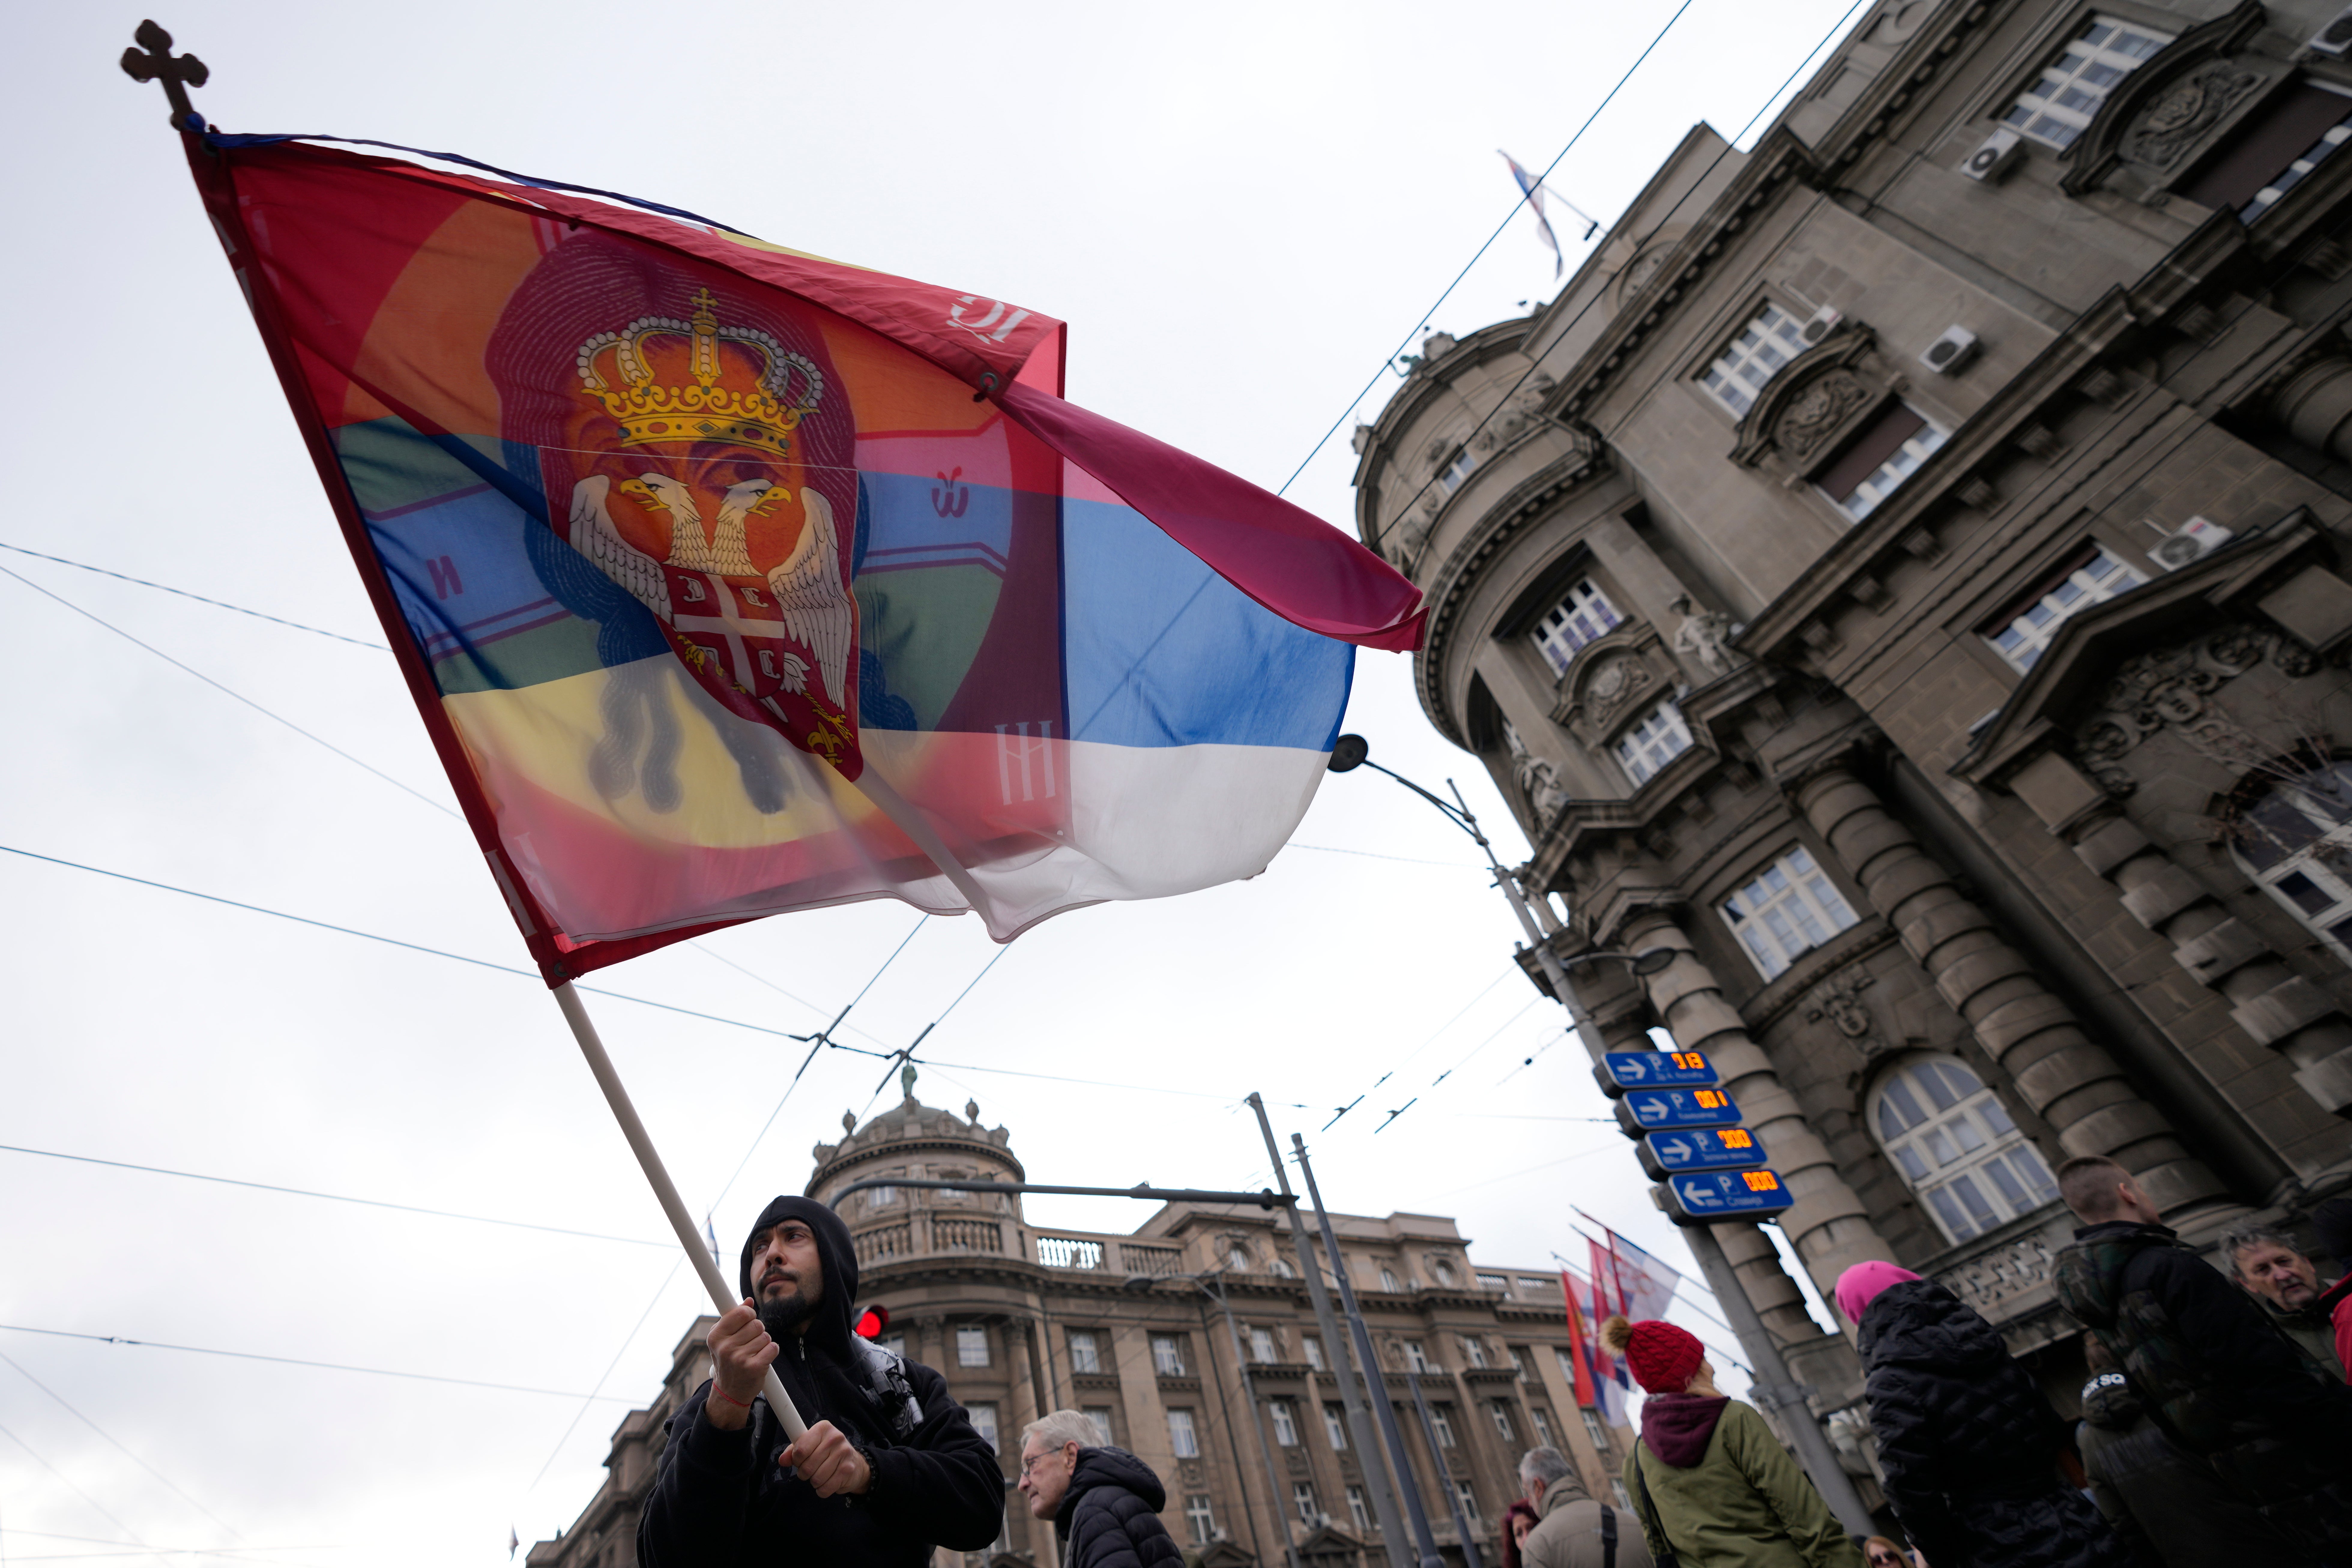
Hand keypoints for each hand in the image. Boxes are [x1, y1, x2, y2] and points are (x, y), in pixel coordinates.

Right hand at [703, 1299, 776, 1430]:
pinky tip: (762, 1359)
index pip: (741, 1312)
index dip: (749, 1315)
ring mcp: (739, 1359)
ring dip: (763, 1343)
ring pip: (766, 1336)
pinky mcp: (754, 1368)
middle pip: (757, 1324)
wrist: (730, 1392)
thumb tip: (749, 1301)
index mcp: (715, 1336)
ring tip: (753, 1353)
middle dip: (757, 1331)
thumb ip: (735, 1317)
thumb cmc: (727, 1360)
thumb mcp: (723, 1338)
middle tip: (749, 1343)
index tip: (747, 1320)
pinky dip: (771, 1351)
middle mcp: (725, 1347)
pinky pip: (773, 1348)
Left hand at [780, 1419, 871, 1496]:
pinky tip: (828, 1482)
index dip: (796, 1460)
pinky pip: (825, 1489)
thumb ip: (793, 1452)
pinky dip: (822, 1490)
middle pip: (807, 1467)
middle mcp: (835, 1437)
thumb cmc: (827, 1453)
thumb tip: (782, 1460)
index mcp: (823, 1428)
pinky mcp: (848, 1469)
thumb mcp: (810, 1446)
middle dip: (804, 1473)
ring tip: (820, 1475)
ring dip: (814, 1482)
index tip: (800, 1460)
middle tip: (810, 1470)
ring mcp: (843, 1453)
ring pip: (816, 1479)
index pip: (800, 1449)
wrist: (854, 1463)